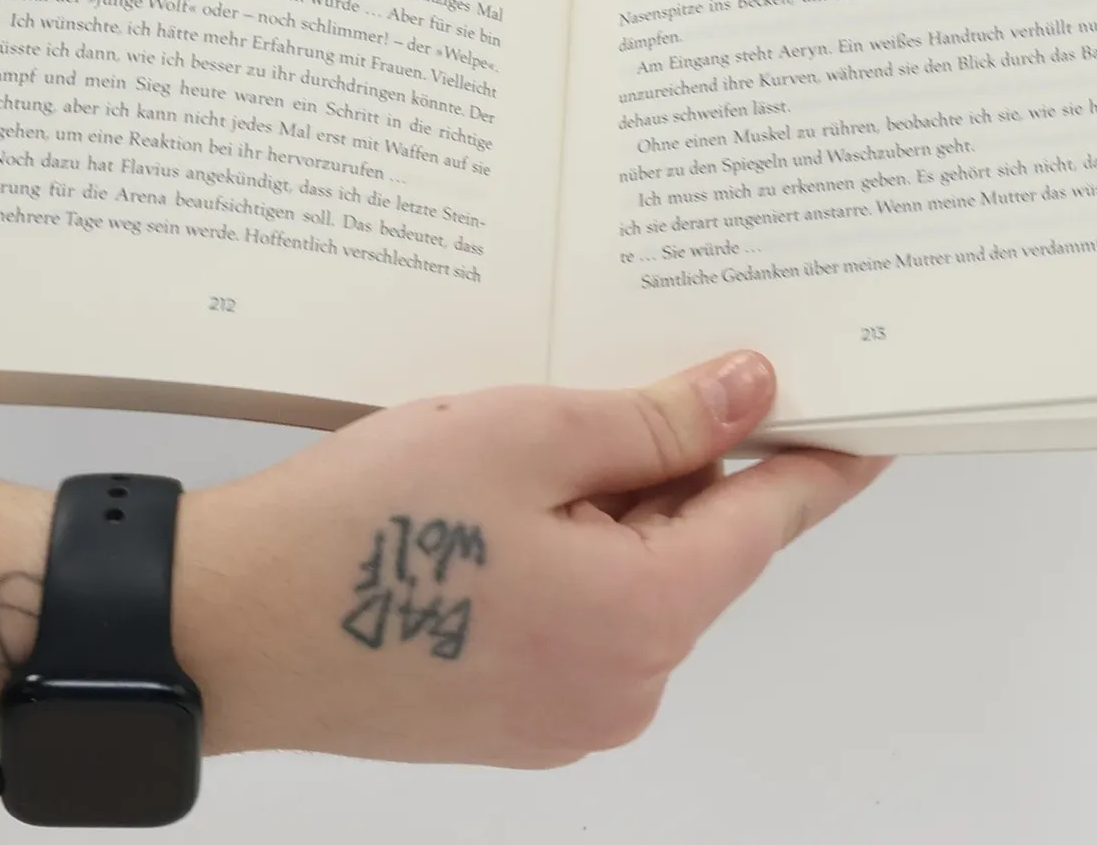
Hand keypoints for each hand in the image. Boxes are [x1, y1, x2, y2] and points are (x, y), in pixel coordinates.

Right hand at [179, 350, 887, 764]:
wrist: (230, 626)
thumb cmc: (367, 523)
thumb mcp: (527, 433)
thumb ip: (654, 420)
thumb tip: (750, 392)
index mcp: (643, 619)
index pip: (766, 521)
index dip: (818, 465)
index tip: (866, 430)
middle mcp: (621, 687)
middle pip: (694, 553)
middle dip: (685, 467)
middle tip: (654, 378)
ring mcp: (562, 716)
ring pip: (634, 584)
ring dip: (616, 509)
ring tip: (543, 436)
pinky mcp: (509, 718)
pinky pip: (580, 621)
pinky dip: (574, 555)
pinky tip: (508, 504)